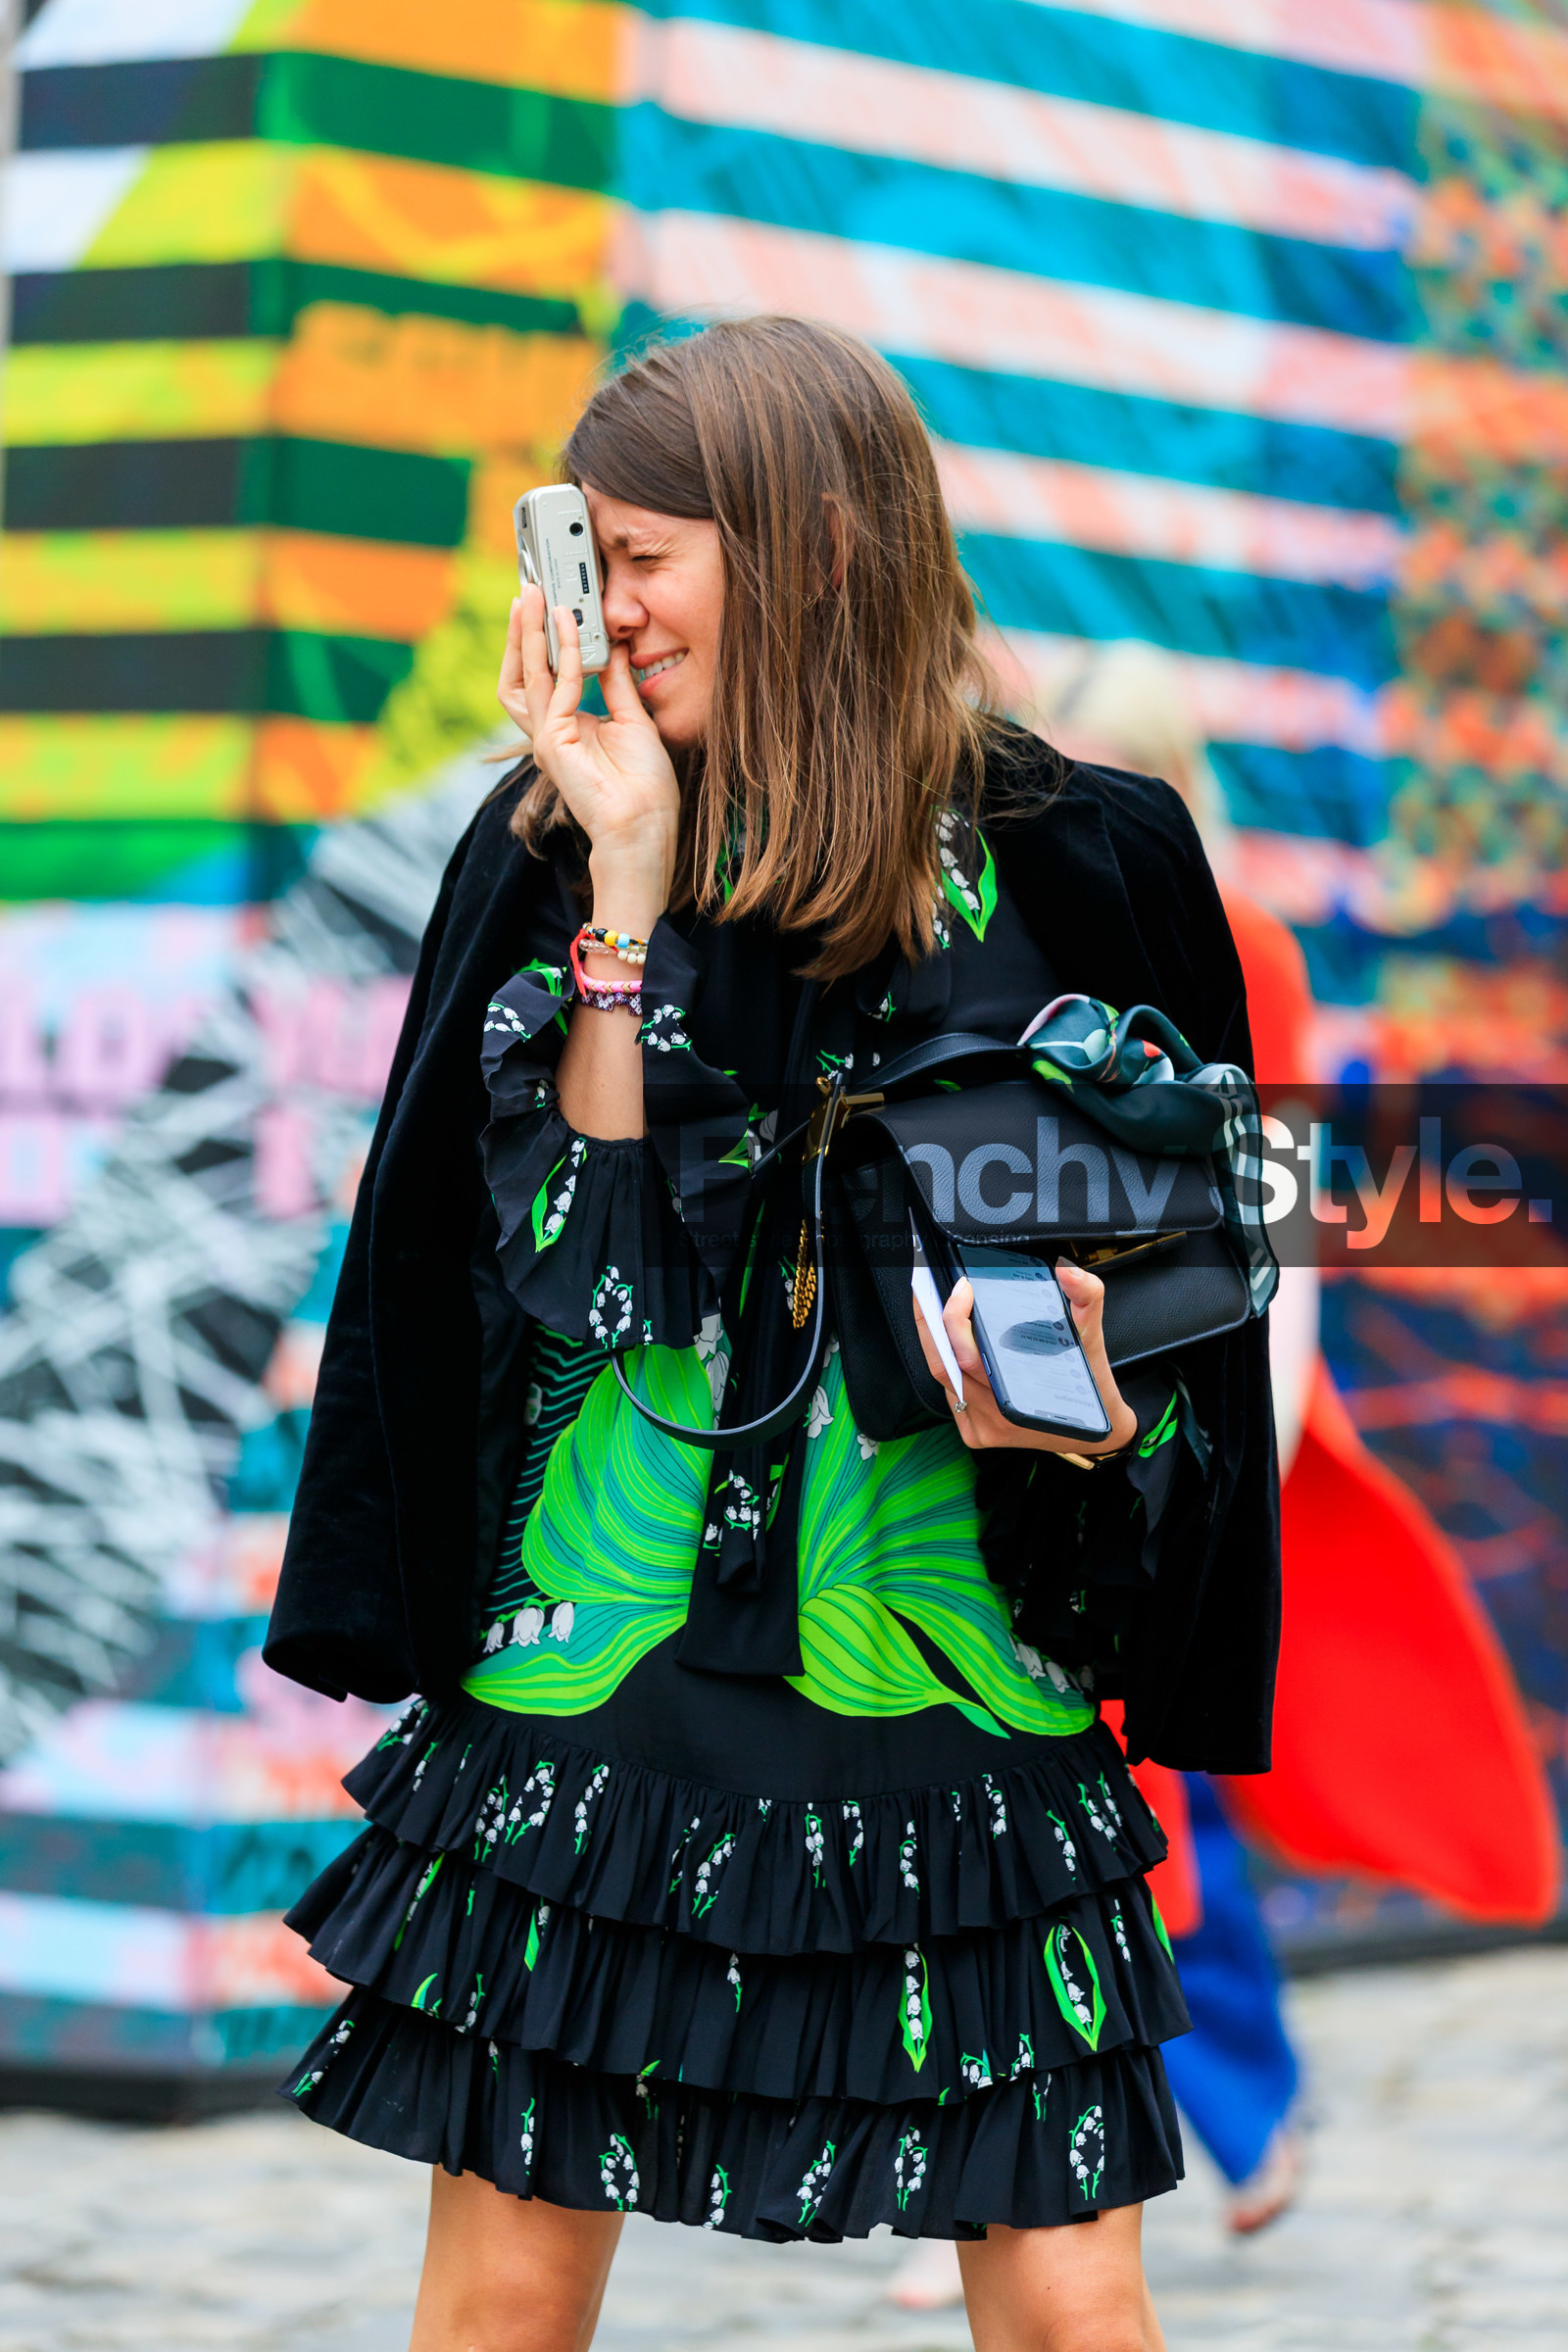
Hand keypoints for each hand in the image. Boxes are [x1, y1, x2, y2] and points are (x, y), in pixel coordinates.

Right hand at [498, 588, 679, 922]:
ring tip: (531, 596)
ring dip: (526, 633)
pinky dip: (564, 651)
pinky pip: (558, 685)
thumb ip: (618, 683)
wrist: (645, 829)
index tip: (551, 606)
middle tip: (527, 591)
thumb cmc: (645, 788)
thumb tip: (614, 647)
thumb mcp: (634, 720)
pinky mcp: (553, 742)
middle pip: (521, 673)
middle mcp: (551, 732)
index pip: (545, 677)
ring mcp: (547, 738)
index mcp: (568, 728)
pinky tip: (570, 623)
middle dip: (520, 632)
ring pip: (525, 675)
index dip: (542, 642)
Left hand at [913, 1261, 1138, 1456]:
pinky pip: (950, 1394)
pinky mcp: (975, 1434)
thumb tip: (1069, 1271)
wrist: (1095, 1432)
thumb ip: (1086, 1298)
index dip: (954, 1319)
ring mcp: (982, 1428)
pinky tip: (950, 1343)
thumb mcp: (1093, 1338)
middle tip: (928, 1289)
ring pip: (944, 1378)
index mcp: (1018, 1398)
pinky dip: (948, 1364)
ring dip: (936, 1342)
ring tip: (935, 1307)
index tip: (961, 1289)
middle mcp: (995, 1418)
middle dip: (929, 1322)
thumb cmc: (1090, 1385)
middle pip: (944, 1364)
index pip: (967, 1355)